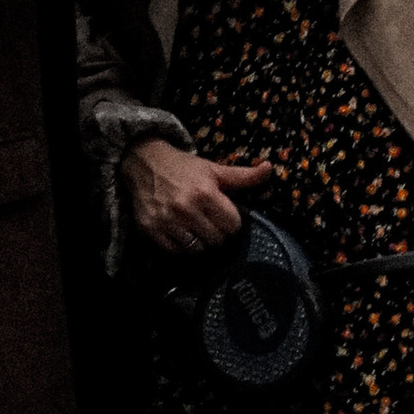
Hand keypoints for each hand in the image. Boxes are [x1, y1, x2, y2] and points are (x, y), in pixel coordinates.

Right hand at [125, 140, 274, 255]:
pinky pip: (175, 251)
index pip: (232, 226)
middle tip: (210, 222)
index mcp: (205, 193)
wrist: (144, 162)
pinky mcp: (151, 230)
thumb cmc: (183, 167)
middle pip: (216, 240)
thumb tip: (270, 168)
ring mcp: (167, 221)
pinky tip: (181, 232)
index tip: (224, 216)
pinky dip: (181, 246)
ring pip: (197, 249)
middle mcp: (186, 209)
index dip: (232, 222)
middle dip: (217, 233)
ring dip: (200, 241)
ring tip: (196, 228)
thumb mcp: (214, 168)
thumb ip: (243, 175)